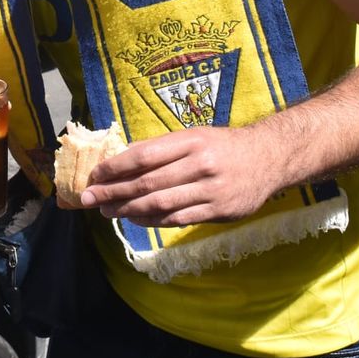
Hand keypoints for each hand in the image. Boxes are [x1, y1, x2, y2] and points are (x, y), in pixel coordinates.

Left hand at [78, 126, 281, 227]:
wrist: (269, 158)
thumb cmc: (223, 146)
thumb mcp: (193, 136)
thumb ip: (161, 149)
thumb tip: (121, 160)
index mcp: (190, 140)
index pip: (143, 156)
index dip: (115, 168)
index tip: (94, 175)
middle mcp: (200, 164)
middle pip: (147, 183)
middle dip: (113, 192)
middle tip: (89, 199)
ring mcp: (210, 190)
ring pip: (160, 205)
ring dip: (128, 210)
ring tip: (107, 211)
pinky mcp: (219, 211)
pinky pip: (177, 219)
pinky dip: (152, 221)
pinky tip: (135, 219)